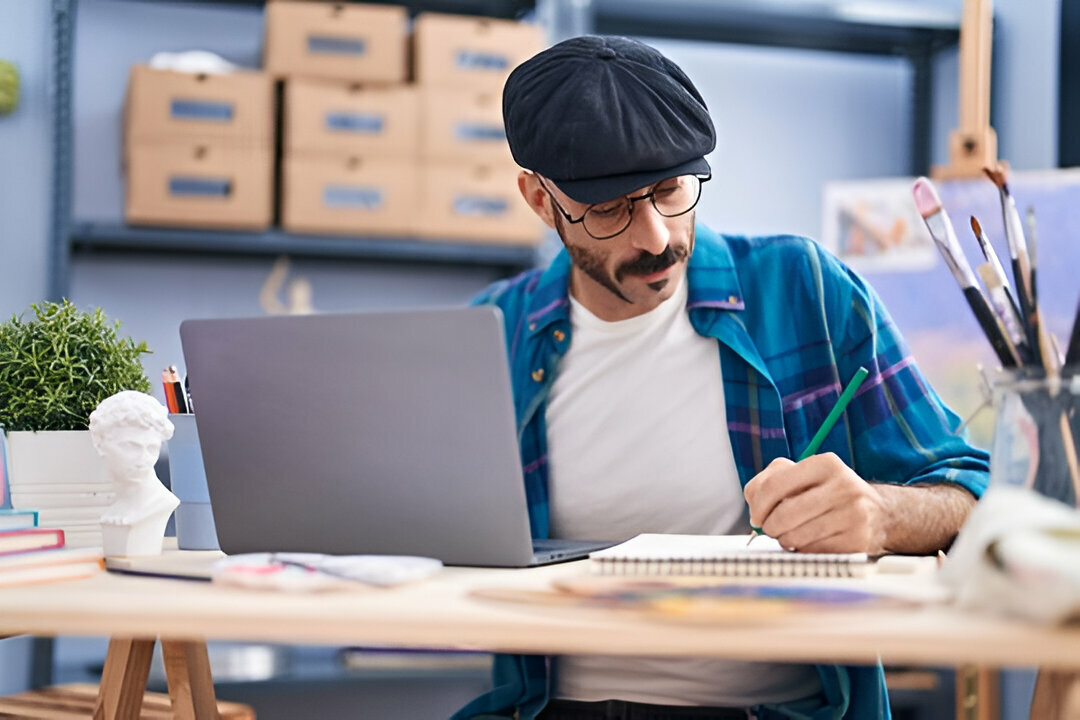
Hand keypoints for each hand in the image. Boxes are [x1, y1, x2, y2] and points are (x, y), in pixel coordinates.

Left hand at [743, 454, 888, 554]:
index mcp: (825, 464)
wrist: (878, 514)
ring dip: (785, 540)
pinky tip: (810, 540)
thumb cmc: (831, 494)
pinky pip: (812, 551)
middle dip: (770, 527)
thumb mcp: (804, 475)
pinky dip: (803, 550)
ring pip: (796, 536)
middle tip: (771, 528)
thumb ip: (770, 481)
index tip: (756, 516)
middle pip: (783, 514)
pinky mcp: (857, 541)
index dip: (758, 505)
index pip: (774, 485)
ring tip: (792, 534)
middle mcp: (843, 486)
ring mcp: (853, 514)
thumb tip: (753, 505)